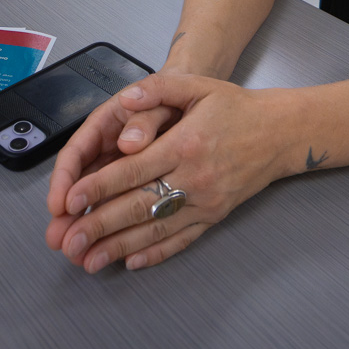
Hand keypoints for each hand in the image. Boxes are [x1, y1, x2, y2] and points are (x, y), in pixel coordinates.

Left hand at [45, 74, 292, 273]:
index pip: (134, 170)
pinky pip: (182, 239)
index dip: (100, 187)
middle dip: (100, 226)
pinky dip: (156, 253)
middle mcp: (194, 177)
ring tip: (89, 261)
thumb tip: (126, 98)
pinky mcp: (214, 216)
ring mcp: (205, 202)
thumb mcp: (198, 85)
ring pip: (156, 229)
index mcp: (185, 144)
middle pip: (139, 206)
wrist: (281, 133)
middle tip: (67, 241)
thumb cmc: (236, 108)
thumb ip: (159, 87)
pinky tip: (131, 262)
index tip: (71, 201)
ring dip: (120, 247)